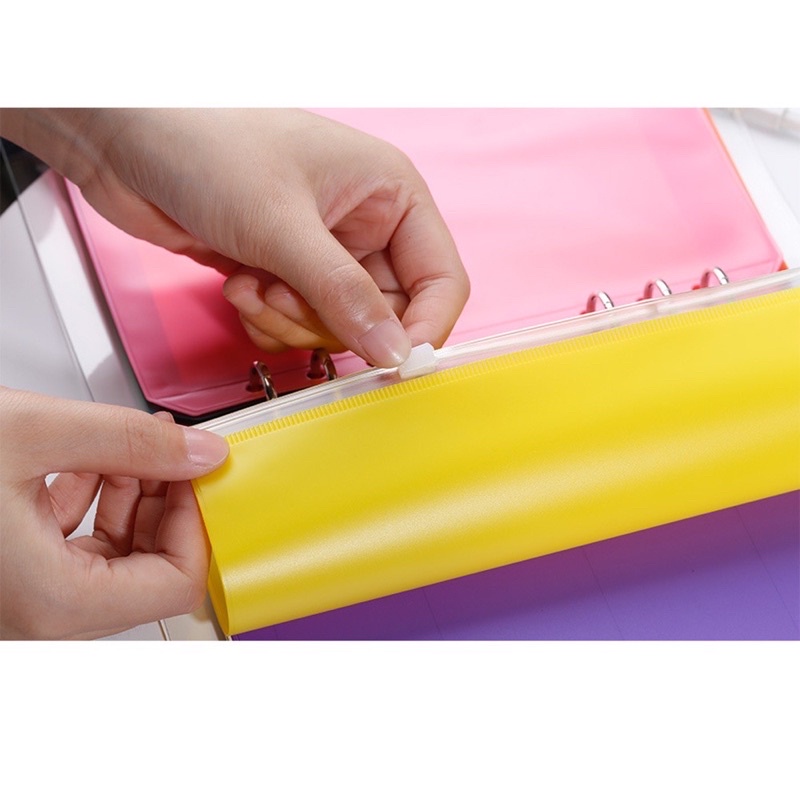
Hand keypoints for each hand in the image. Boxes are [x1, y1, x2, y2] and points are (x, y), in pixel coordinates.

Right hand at [0, 388, 228, 639]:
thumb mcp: (31, 433)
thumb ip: (127, 440)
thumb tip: (199, 452)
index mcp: (56, 600)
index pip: (177, 583)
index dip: (197, 521)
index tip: (196, 473)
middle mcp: (43, 612)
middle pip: (150, 568)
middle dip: (167, 501)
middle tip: (172, 451)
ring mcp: (28, 596)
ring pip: (115, 554)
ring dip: (132, 494)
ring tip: (132, 445)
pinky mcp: (13, 572)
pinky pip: (76, 546)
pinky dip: (93, 501)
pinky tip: (91, 460)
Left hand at [1, 109, 469, 365]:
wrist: (125, 141)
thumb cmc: (207, 146)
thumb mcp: (284, 225)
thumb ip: (344, 295)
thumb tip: (395, 353)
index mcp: (391, 196)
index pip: (441, 281)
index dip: (422, 328)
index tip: (390, 364)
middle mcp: (366, 228)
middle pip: (384, 315)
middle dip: (328, 321)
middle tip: (283, 297)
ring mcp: (324, 255)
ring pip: (337, 329)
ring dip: (290, 321)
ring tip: (252, 281)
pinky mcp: (286, 276)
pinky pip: (298, 328)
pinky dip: (268, 321)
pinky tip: (238, 283)